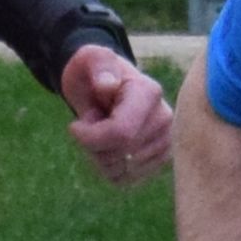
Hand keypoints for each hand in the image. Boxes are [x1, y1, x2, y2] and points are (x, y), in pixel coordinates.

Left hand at [61, 37, 174, 184]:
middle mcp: (164, 119)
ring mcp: (165, 141)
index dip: (90, 137)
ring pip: (121, 171)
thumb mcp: (90, 60)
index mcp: (149, 93)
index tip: (75, 125)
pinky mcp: (159, 160)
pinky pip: (126, 180)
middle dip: (94, 146)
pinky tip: (109, 148)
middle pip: (119, 155)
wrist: (103, 84)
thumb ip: (98, 66)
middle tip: (94, 123)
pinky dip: (109, 169)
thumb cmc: (93, 72)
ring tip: (104, 131)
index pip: (121, 133)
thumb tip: (107, 85)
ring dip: (100, 157)